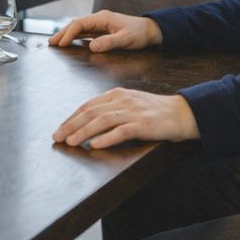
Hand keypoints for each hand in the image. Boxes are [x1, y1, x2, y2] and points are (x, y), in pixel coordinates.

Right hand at [48, 10, 161, 51]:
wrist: (150, 31)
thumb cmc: (140, 33)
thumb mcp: (126, 39)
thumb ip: (109, 42)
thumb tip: (92, 46)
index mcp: (102, 18)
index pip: (80, 24)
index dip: (69, 33)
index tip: (62, 44)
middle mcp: (99, 19)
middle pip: (76, 24)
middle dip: (63, 33)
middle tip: (51, 43)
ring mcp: (100, 24)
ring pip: (79, 28)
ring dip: (67, 34)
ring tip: (56, 42)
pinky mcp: (102, 30)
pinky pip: (85, 32)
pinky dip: (75, 36)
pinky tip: (70, 42)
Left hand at [53, 87, 198, 148]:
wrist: (182, 112)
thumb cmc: (154, 111)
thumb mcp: (129, 103)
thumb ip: (111, 109)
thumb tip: (87, 123)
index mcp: (116, 94)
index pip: (88, 106)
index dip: (72, 118)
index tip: (60, 129)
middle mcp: (122, 100)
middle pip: (91, 113)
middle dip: (72, 125)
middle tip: (58, 137)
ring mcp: (133, 112)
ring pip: (102, 121)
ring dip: (84, 132)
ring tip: (71, 142)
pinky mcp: (144, 124)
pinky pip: (122, 131)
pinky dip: (107, 138)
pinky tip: (96, 145)